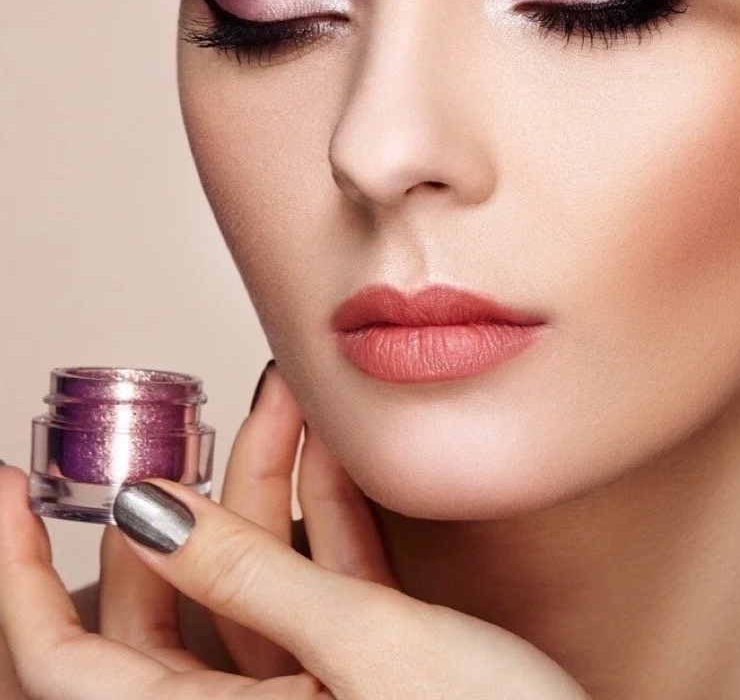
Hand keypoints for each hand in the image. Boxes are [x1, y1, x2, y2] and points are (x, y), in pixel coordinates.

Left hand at [0, 364, 590, 698]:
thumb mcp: (372, 651)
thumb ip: (256, 580)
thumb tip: (148, 513)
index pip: (66, 660)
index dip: (17, 573)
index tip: (8, 484)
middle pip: (165, 600)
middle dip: (181, 492)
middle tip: (192, 415)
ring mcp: (306, 695)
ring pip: (248, 581)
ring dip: (266, 486)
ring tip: (287, 400)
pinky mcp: (362, 672)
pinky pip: (318, 586)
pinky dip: (322, 518)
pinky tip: (332, 452)